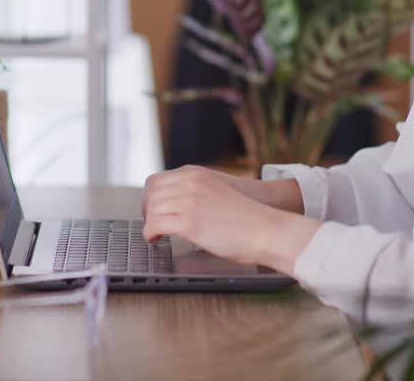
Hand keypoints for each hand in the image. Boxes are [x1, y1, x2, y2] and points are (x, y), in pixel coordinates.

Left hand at [141, 165, 319, 273]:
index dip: (152, 197)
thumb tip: (178, 205)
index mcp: (195, 173)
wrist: (265, 229)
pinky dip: (150, 234)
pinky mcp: (188, 222)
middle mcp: (189, 183)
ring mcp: (188, 201)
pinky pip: (155, 225)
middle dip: (148, 210)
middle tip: (152, 224)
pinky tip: (156, 240)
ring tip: (155, 235)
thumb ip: (197, 191)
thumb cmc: (246, 216)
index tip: (154, 210)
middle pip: (150, 194)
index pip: (157, 180)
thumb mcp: (217, 190)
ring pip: (151, 210)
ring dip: (149, 223)